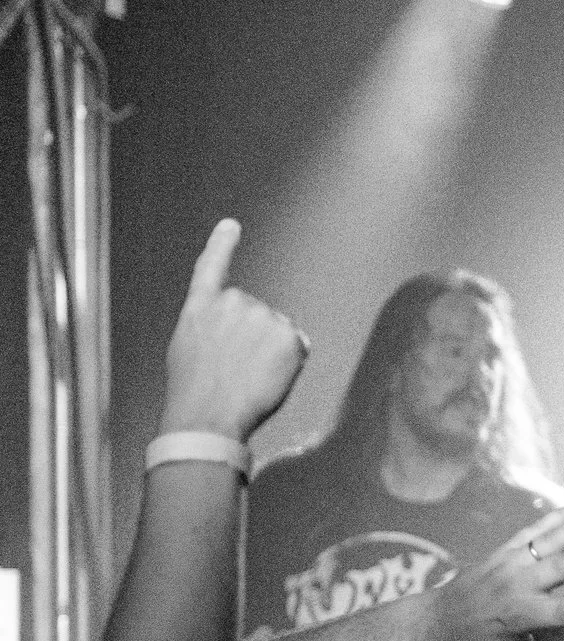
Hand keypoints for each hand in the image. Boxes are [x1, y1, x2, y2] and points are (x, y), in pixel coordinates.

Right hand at [157, 219, 308, 441]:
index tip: (232, 225)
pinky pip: (297, 346)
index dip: (222, 245)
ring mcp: (263, 316)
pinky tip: (268, 377)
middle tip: (234, 368)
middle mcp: (234, 302)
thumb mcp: (189, 349)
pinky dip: (290, 361)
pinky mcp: (289, 335)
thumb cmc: (194, 391)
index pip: (212, 267)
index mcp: (201, 306)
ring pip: (277, 331)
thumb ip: (214, 329)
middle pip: (256, 314)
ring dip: (270, 351)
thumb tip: (243, 335)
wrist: (207, 415)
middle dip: (251, 337)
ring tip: (247, 376)